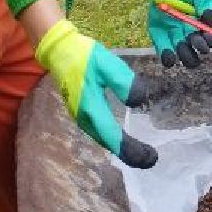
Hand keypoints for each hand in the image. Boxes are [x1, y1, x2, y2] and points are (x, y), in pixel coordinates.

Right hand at [34, 21, 157, 167]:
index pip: (114, 136)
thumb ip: (123, 81)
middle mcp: (85, 118)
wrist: (60, 51)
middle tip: (151, 159)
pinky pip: (100, 133)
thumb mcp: (107, 64)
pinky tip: (124, 141)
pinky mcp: (82, 113)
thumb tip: (138, 101)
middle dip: (130, 154)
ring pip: (104, 140)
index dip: (131, 150)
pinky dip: (114, 141)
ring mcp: (81, 117)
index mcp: (91, 108)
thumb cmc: (84, 56)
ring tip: (142, 154)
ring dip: (122, 149)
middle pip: (109, 143)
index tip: (150, 157)